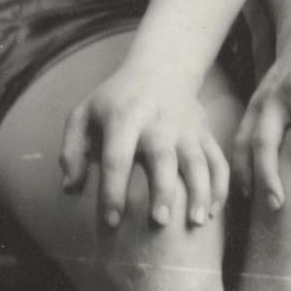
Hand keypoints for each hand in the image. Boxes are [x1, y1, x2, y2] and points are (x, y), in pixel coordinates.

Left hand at [58, 65, 228, 233]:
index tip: (111, 221)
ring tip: (197, 222)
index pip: (117, 158)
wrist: (163, 68)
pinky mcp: (205, 133)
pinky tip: (214, 211)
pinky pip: (217, 160)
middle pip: (163, 158)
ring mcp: (186, 129)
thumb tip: (70, 189)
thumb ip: (72, 151)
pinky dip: (220, 185)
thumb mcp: (84, 114)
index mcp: (124, 119)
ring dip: (200, 191)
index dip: (113, 191)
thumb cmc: (116, 100)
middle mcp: (158, 123)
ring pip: (197, 161)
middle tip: (160, 222)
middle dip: (163, 191)